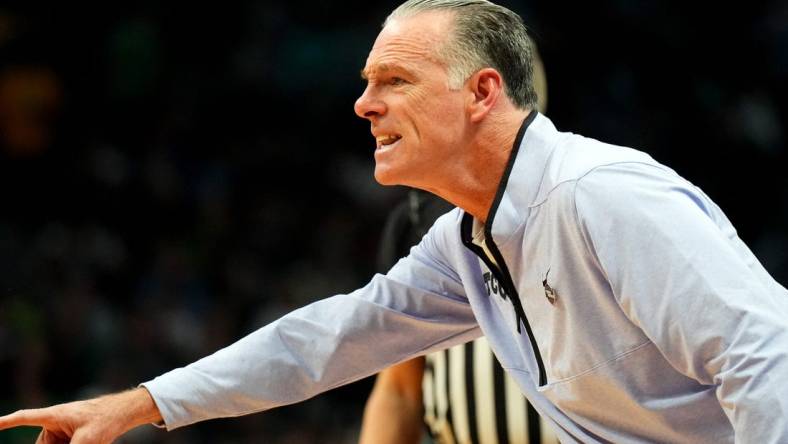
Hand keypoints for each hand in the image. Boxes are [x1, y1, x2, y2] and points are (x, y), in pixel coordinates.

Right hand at [0, 388, 161, 443]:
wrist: (123, 414)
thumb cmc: (105, 419)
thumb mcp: (87, 441)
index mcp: (54, 416)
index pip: (24, 418)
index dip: (7, 422)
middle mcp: (54, 422)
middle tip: (78, 441)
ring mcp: (61, 430)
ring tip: (87, 439)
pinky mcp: (69, 437)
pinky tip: (88, 441)